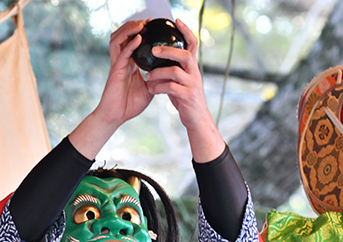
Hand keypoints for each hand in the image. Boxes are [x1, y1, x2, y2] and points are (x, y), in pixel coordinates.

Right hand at [95, 20, 153, 126]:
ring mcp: (118, 64)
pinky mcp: (116, 71)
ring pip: (118, 40)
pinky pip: (122, 53)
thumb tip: (168, 75)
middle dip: (134, 26)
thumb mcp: (148, 90)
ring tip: (142, 24)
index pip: (133, 43)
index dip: (141, 32)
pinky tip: (139, 38)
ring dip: (130, 30)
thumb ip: (155, 80)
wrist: (117, 116)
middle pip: (124, 36)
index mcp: (130, 64)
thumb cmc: (130, 104)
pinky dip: (130, 44)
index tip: (153, 26)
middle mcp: (122, 61)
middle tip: (148, 21)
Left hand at [143, 18, 223, 161]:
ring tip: (147, 76)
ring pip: (175, 72)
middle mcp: (194, 73)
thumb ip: (174, 67)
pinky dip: (158, 87)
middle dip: (168, 51)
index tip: (176, 21)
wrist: (196, 119)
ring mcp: (192, 85)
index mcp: (192, 67)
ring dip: (157, 73)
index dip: (186, 31)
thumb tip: (159, 54)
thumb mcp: (182, 80)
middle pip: (185, 55)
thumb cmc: (185, 98)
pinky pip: (170, 88)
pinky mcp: (187, 97)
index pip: (193, 44)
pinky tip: (151, 89)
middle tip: (153, 51)